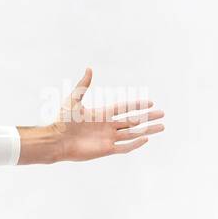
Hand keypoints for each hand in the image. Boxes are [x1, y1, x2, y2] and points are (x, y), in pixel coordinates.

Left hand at [50, 67, 164, 161]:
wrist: (55, 140)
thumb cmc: (62, 121)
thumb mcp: (74, 100)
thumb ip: (83, 85)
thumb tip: (90, 68)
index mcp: (102, 114)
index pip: (125, 108)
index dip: (137, 105)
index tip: (151, 103)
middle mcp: (107, 126)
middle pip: (133, 121)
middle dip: (148, 118)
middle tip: (162, 114)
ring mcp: (107, 138)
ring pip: (132, 134)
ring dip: (147, 130)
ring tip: (162, 127)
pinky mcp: (105, 150)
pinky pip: (124, 147)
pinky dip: (135, 144)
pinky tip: (146, 139)